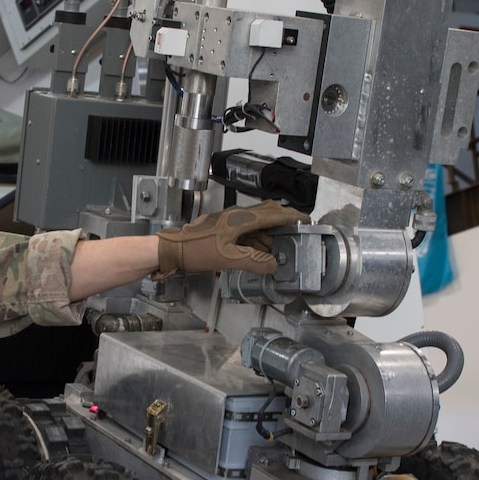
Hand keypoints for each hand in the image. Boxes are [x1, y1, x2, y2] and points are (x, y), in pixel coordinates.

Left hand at [156, 200, 306, 276]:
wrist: (172, 250)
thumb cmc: (195, 250)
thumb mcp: (227, 259)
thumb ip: (253, 262)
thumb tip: (273, 265)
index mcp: (240, 219)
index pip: (273, 214)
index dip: (292, 217)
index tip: (307, 219)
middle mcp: (237, 217)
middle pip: (267, 215)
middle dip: (283, 224)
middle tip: (297, 234)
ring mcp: (230, 223)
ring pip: (258, 226)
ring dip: (270, 236)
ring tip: (281, 250)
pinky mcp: (224, 231)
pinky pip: (247, 233)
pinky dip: (258, 242)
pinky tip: (261, 254)